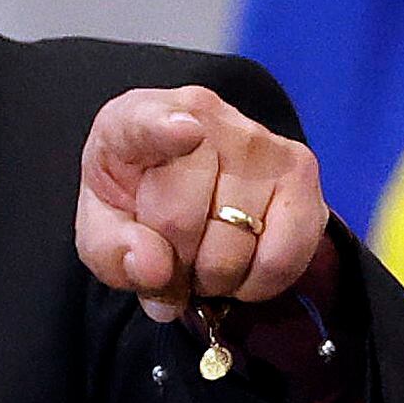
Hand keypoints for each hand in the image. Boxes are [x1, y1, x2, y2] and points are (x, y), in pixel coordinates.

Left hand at [75, 85, 327, 325]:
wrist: (190, 193)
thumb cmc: (137, 205)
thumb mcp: (103, 232)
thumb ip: (114, 252)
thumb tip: (155, 268)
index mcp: (133, 119)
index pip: (147, 121)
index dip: (163, 128)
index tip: (183, 132)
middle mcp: (202, 118)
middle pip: (180, 220)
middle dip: (171, 265)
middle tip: (171, 259)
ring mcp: (258, 140)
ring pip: (232, 248)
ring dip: (213, 279)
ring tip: (204, 259)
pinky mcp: (300, 170)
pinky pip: (280, 258)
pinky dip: (257, 284)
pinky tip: (242, 268)